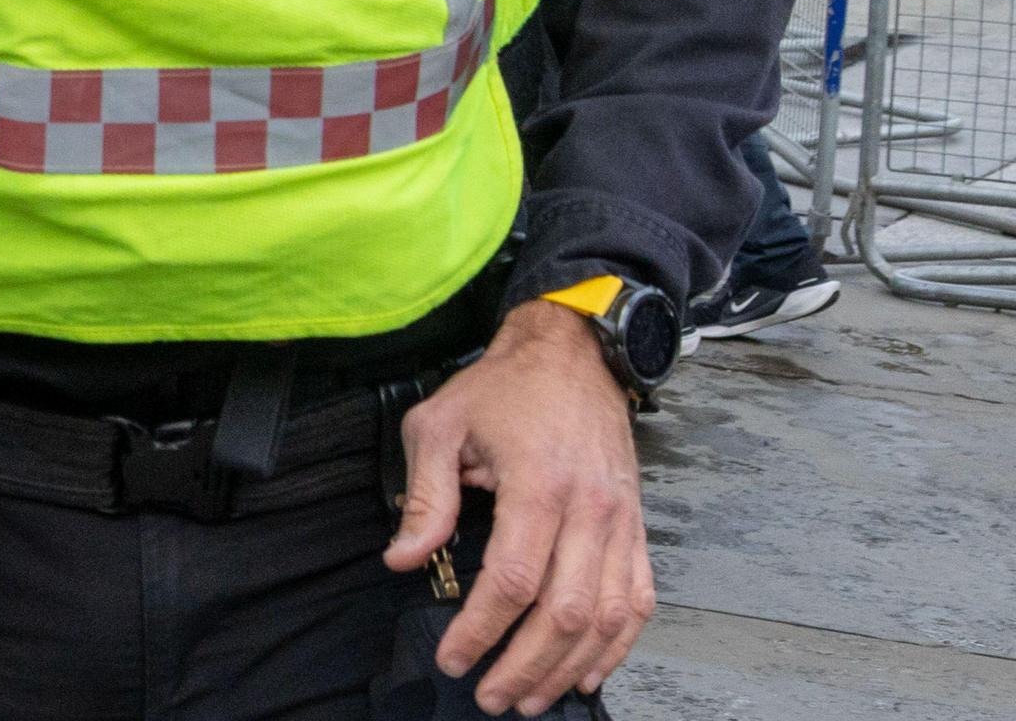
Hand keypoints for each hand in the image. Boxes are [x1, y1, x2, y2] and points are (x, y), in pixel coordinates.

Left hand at [384, 299, 653, 713]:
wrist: (571, 354)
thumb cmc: (502, 389)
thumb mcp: (440, 424)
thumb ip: (425, 497)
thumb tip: (402, 559)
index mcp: (539, 486)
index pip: (512, 580)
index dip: (481, 629)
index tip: (453, 658)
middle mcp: (590, 512)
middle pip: (564, 613)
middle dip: (524, 665)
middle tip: (490, 696)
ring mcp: (622, 523)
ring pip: (606, 617)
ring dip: (568, 666)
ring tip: (531, 698)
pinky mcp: (637, 528)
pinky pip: (638, 600)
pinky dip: (617, 644)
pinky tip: (588, 671)